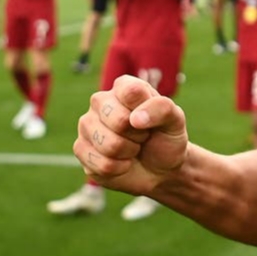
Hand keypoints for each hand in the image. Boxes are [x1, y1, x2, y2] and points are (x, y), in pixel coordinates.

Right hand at [74, 75, 189, 193]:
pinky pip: (102, 164)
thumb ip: (162, 109)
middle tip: (143, 136)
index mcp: (124, 87)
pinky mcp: (81, 150)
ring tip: (133, 148)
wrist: (160, 168)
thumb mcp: (176, 119)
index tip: (152, 119)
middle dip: (139, 135)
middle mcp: (100, 101)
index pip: (131, 93)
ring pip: (109, 145)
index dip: (147, 112)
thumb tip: (134, 119)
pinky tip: (122, 162)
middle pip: (119, 121)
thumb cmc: (166, 138)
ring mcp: (87, 125)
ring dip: (129, 152)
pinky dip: (120, 168)